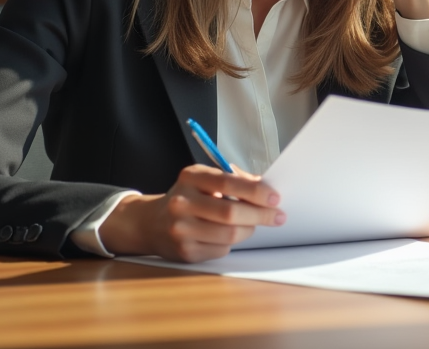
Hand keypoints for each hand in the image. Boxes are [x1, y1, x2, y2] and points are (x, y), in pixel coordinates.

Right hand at [98, 164, 283, 261]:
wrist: (151, 223)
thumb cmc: (188, 198)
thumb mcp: (204, 179)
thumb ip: (234, 180)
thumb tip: (265, 188)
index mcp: (190, 177)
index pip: (228, 182)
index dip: (255, 191)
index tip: (274, 197)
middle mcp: (182, 202)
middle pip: (231, 213)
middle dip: (260, 215)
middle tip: (277, 216)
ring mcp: (181, 229)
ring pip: (230, 234)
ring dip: (249, 230)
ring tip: (252, 224)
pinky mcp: (185, 251)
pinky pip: (222, 249)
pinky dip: (232, 243)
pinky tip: (227, 235)